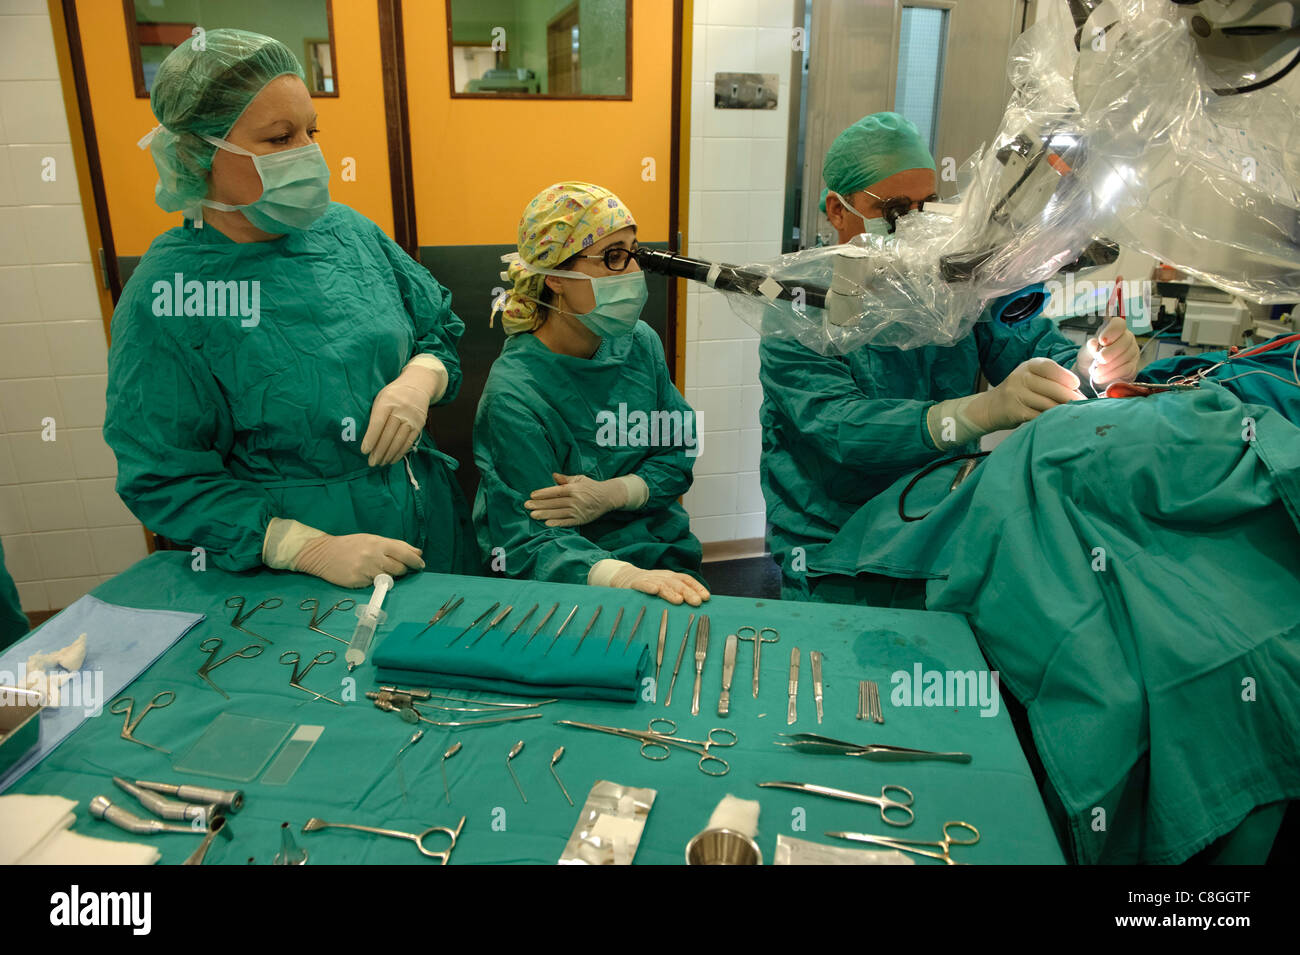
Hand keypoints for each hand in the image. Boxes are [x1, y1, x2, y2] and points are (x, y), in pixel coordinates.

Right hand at [291, 533, 423, 587]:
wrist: (323, 553)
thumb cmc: (351, 545)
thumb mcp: (373, 539)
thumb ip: (396, 545)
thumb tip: (417, 552)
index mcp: (378, 543)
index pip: (404, 553)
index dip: (415, 561)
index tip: (421, 565)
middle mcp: (373, 556)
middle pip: (399, 568)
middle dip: (403, 570)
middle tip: (400, 570)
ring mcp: (364, 569)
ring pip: (388, 578)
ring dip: (389, 577)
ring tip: (380, 571)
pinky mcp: (357, 581)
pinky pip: (373, 585)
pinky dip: (374, 582)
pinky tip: (366, 575)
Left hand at [361, 365, 439, 466]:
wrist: (418, 385)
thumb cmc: (394, 394)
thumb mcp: (381, 398)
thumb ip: (375, 415)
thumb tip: (367, 438)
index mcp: (387, 401)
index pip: (377, 423)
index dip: (371, 438)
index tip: (364, 451)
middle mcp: (401, 410)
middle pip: (388, 435)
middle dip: (379, 451)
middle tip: (371, 462)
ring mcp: (412, 418)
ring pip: (399, 440)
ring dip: (389, 454)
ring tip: (380, 463)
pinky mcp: (420, 425)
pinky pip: (409, 442)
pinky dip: (400, 452)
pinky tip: (393, 459)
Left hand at [526, 473, 628, 526]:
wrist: (608, 497)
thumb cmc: (591, 486)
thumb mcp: (580, 479)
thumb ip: (566, 479)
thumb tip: (553, 475)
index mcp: (574, 489)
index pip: (556, 491)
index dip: (543, 493)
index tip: (532, 495)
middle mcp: (576, 500)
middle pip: (555, 503)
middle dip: (540, 504)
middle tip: (527, 505)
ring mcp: (578, 511)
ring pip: (558, 513)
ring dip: (545, 514)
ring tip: (533, 515)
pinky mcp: (581, 520)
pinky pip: (567, 523)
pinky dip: (557, 523)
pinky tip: (547, 524)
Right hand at [608, 564, 710, 606]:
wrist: (624, 577)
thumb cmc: (649, 586)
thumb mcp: (665, 587)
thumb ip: (678, 594)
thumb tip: (697, 605)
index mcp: (671, 577)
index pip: (687, 580)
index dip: (697, 587)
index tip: (706, 598)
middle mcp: (662, 577)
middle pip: (677, 583)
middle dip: (688, 592)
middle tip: (697, 602)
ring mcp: (649, 579)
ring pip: (662, 584)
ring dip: (671, 592)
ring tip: (679, 600)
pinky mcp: (635, 584)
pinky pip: (642, 585)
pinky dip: (648, 587)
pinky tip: (654, 591)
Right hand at [966, 356, 1084, 431]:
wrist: (991, 406)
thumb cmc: (1019, 391)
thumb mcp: (1032, 377)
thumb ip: (1052, 379)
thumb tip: (1078, 392)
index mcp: (1029, 365)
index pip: (1049, 367)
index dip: (1065, 376)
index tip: (1076, 385)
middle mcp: (1020, 377)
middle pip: (1052, 388)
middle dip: (1070, 398)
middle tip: (1083, 405)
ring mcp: (1016, 394)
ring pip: (1047, 404)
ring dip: (1063, 411)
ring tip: (1072, 414)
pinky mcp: (1014, 411)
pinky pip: (1038, 416)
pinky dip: (1050, 419)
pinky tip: (1056, 421)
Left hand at [1077, 317, 1139, 388]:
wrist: (1094, 371)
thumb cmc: (1091, 356)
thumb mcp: (1086, 350)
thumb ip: (1090, 347)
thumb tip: (1093, 343)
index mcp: (1115, 329)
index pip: (1119, 324)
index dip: (1111, 331)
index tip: (1101, 341)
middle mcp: (1127, 338)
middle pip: (1125, 341)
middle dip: (1110, 352)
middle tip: (1098, 360)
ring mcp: (1132, 352)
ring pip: (1126, 357)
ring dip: (1109, 366)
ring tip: (1095, 371)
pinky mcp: (1133, 366)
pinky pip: (1125, 369)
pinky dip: (1111, 374)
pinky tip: (1100, 377)